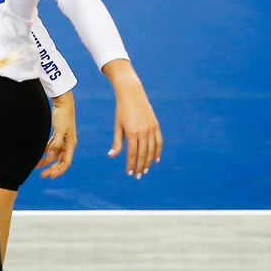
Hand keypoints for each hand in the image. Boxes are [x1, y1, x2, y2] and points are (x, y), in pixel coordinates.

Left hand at [38, 90, 77, 177]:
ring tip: (37, 166)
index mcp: (70, 144)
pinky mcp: (58, 135)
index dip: (59, 170)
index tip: (51, 176)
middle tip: (42, 175)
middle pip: (60, 160)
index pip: (66, 162)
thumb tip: (51, 156)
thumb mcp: (58, 130)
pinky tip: (40, 154)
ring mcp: (63, 139)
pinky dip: (46, 151)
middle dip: (51, 168)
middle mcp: (68, 143)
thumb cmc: (62, 116)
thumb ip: (55, 144)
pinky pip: (52, 147)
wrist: (63, 104)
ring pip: (55, 154)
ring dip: (47, 160)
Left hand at [102, 59, 162, 176]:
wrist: (132, 95)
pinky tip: (155, 159)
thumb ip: (117, 142)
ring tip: (145, 170)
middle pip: (143, 154)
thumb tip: (112, 156)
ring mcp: (151, 129)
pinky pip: (159, 142)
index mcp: (132, 133)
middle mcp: (143, 132)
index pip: (132, 154)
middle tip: (137, 176)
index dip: (131, 164)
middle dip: (140, 166)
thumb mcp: (117, 126)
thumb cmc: (122, 111)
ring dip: (148, 162)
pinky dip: (158, 151)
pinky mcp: (156, 126)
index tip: (129, 173)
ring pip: (151, 150)